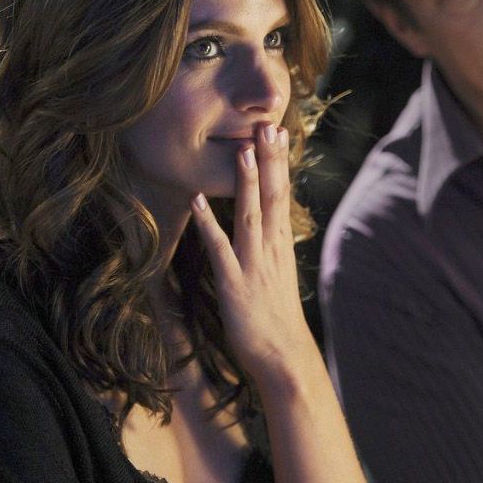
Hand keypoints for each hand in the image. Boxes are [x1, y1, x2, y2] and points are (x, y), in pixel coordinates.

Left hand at [190, 123, 313, 379]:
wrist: (284, 357)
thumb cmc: (277, 317)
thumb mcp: (278, 274)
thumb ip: (271, 246)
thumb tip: (267, 222)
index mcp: (281, 244)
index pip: (282, 195)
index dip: (280, 163)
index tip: (279, 132)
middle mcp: (271, 248)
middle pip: (272, 197)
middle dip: (270, 161)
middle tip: (268, 125)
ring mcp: (254, 264)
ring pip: (250, 215)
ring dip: (246, 183)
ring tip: (241, 150)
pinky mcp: (235, 283)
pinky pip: (220, 249)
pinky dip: (208, 224)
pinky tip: (197, 202)